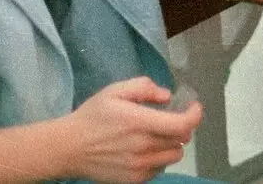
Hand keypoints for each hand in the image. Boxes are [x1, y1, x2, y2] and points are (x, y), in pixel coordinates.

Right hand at [60, 77, 201, 182]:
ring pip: (174, 156)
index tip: (192, 107)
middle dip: (181, 126)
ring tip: (156, 135)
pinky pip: (159, 168)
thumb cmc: (93, 117)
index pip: (183, 125)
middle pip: (182, 140)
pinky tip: (144, 149)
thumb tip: (166, 97)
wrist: (68, 148)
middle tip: (169, 118)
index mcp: (140, 123)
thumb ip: (145, 87)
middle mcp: (143, 148)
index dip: (195, 115)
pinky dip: (159, 158)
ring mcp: (139, 167)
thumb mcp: (116, 91)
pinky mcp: (134, 180)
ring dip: (171, 144)